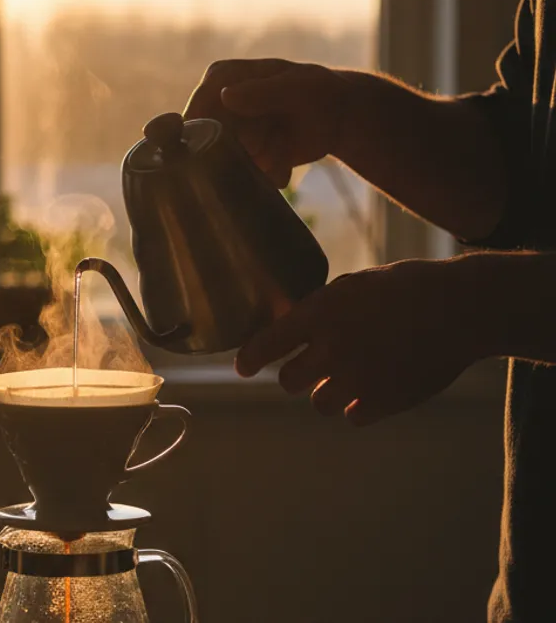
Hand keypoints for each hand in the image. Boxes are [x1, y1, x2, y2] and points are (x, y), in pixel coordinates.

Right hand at [183, 59, 354, 187]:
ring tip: (284, 146)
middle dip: (247, 150)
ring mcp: (223, 133)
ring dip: (260, 164)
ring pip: (225, 164)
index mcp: (220, 78)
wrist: (337, 118)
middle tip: (277, 138)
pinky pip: (239, 176)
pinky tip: (285, 162)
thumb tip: (226, 96)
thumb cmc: (317, 92)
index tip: (249, 144)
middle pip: (206, 142)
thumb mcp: (297, 88)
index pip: (197, 110)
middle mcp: (214, 106)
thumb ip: (263, 92)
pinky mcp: (236, 156)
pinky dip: (266, 174)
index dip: (214, 133)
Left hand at [235, 259, 484, 424]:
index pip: (268, 345)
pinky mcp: (383, 402)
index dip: (251, 358)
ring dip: (330, 392)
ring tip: (352, 375)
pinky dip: (361, 407)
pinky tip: (375, 388)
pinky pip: (354, 416)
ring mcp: (357, 379)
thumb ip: (320, 310)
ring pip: (320, 403)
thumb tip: (290, 330)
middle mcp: (332, 349)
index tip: (242, 368)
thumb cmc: (408, 289)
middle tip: (311, 368)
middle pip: (289, 382)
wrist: (460, 309)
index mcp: (321, 314)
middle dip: (297, 375)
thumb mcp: (355, 286)